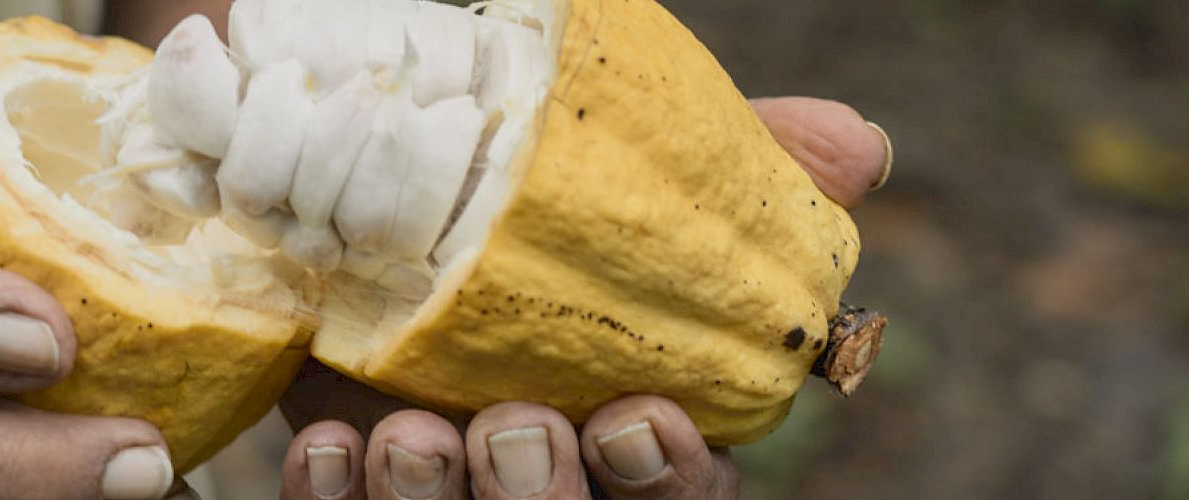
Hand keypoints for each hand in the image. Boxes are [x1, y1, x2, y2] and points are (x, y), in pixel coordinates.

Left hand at [274, 97, 892, 499]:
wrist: (385, 189)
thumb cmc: (546, 209)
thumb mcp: (640, 180)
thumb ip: (744, 174)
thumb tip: (857, 149)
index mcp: (644, 440)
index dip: (667, 480)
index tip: (633, 419)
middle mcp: (556, 482)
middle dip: (540, 497)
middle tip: (514, 426)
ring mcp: (451, 493)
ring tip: (409, 434)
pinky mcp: (358, 487)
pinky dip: (335, 496)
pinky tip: (331, 440)